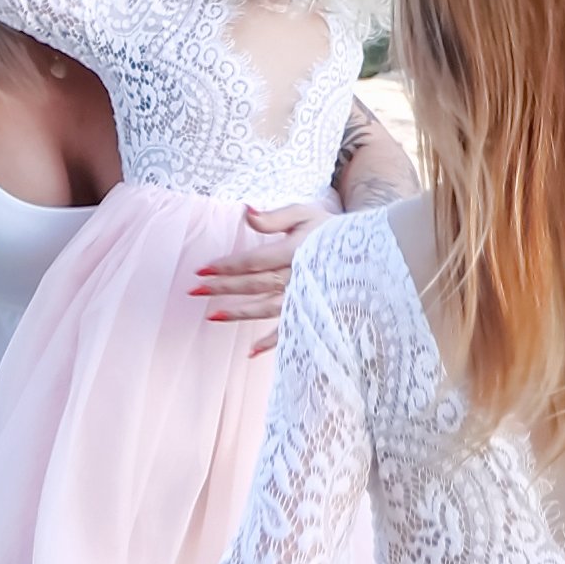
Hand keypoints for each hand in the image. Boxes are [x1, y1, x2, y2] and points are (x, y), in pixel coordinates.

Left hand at [190, 202, 319, 357]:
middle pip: (255, 284)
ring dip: (240, 314)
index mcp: (295, 251)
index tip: (202, 270)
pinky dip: (272, 342)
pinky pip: (291, 329)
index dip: (227, 266)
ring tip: (212, 317)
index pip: (254, 261)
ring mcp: (306, 297)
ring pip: (267, 308)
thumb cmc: (331, 230)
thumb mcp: (305, 215)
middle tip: (194, 290)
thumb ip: (274, 218)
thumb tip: (245, 212)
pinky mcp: (314, 312)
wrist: (370, 252)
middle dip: (224, 288)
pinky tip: (251, 351)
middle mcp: (298, 276)